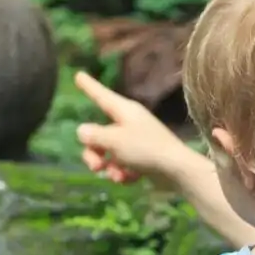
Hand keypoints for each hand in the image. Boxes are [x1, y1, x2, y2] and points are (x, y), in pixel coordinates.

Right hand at [73, 71, 193, 184]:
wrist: (177, 170)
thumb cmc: (145, 149)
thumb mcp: (114, 140)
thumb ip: (93, 134)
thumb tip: (82, 130)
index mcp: (123, 110)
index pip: (100, 95)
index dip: (88, 86)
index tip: (78, 74)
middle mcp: (128, 122)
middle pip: (98, 133)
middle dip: (93, 152)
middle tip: (96, 166)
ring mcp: (135, 140)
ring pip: (108, 152)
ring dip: (108, 166)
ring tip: (116, 176)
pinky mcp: (142, 157)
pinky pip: (122, 164)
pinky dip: (122, 173)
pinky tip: (129, 179)